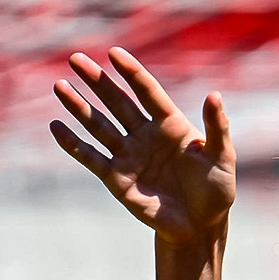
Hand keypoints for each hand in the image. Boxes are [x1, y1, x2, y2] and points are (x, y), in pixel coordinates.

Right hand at [51, 47, 235, 244]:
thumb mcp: (221, 156)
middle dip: (96, 80)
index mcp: (170, 124)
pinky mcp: (116, 178)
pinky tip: (56, 127)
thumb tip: (215, 95)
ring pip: (99, 125)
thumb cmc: (215, 189)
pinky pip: (91, 158)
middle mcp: (145, 135)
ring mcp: (129, 155)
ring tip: (60, 86)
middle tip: (75, 58)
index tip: (114, 53)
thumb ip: (216, 127)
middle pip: (117, 102)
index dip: (131, 72)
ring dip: (79, 106)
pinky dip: (73, 144)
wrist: (200, 226)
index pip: (147, 92)